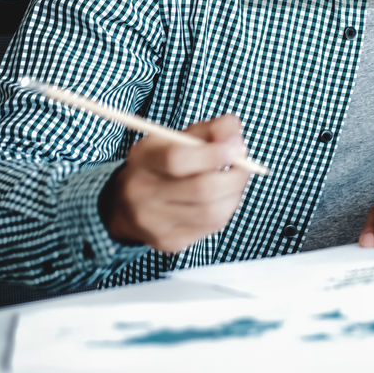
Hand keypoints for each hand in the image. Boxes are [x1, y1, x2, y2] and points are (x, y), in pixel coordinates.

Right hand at [101, 115, 251, 252]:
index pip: (177, 160)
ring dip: (233, 194)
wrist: (128, 204)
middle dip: (234, 176)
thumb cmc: (164, 162)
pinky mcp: (168, 242)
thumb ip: (212, 130)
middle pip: (201, 190)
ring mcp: (153, 223)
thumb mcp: (180, 137)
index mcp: (143, 159)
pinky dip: (225, 210)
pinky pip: (211, 227)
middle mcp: (142, 193)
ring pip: (212, 212)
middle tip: (245, 166)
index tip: (238, 148)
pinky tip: (221, 199)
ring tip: (234, 181)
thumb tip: (237, 140)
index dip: (213, 154)